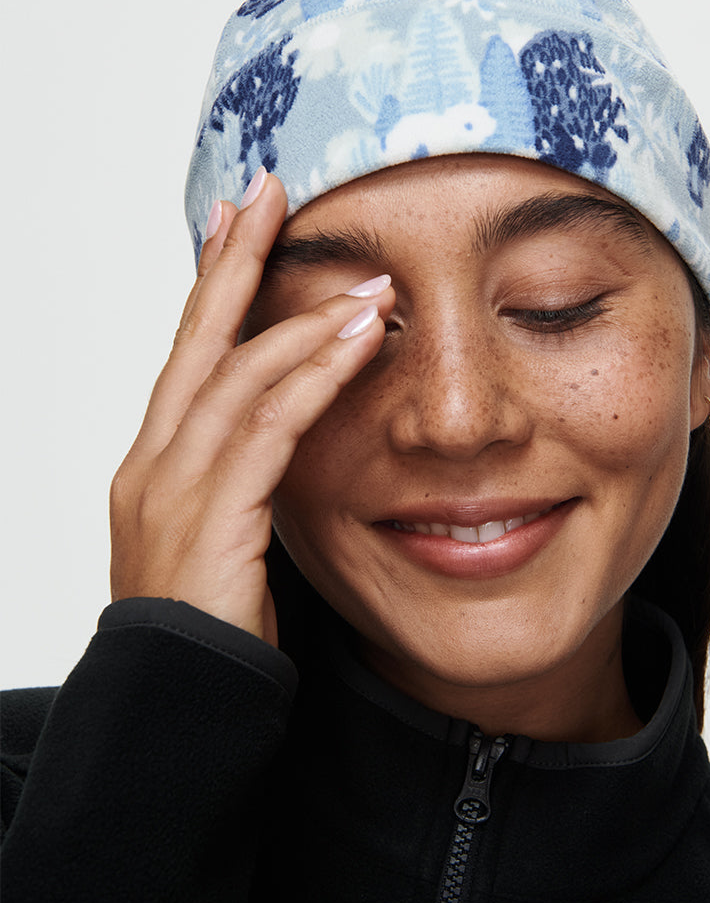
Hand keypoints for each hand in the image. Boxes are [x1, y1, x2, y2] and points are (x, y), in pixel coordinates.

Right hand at [109, 169, 393, 645]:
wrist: (177, 710)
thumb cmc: (211, 628)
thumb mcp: (226, 539)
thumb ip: (247, 483)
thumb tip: (289, 441)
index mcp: (156, 464)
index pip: (189, 355)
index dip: (215, 285)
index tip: (239, 223)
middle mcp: (153, 463)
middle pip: (197, 340)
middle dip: (235, 261)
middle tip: (269, 192)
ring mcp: (172, 490)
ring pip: (235, 375)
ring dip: (303, 319)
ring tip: (364, 280)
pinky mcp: (209, 521)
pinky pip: (267, 430)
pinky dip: (314, 378)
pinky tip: (359, 342)